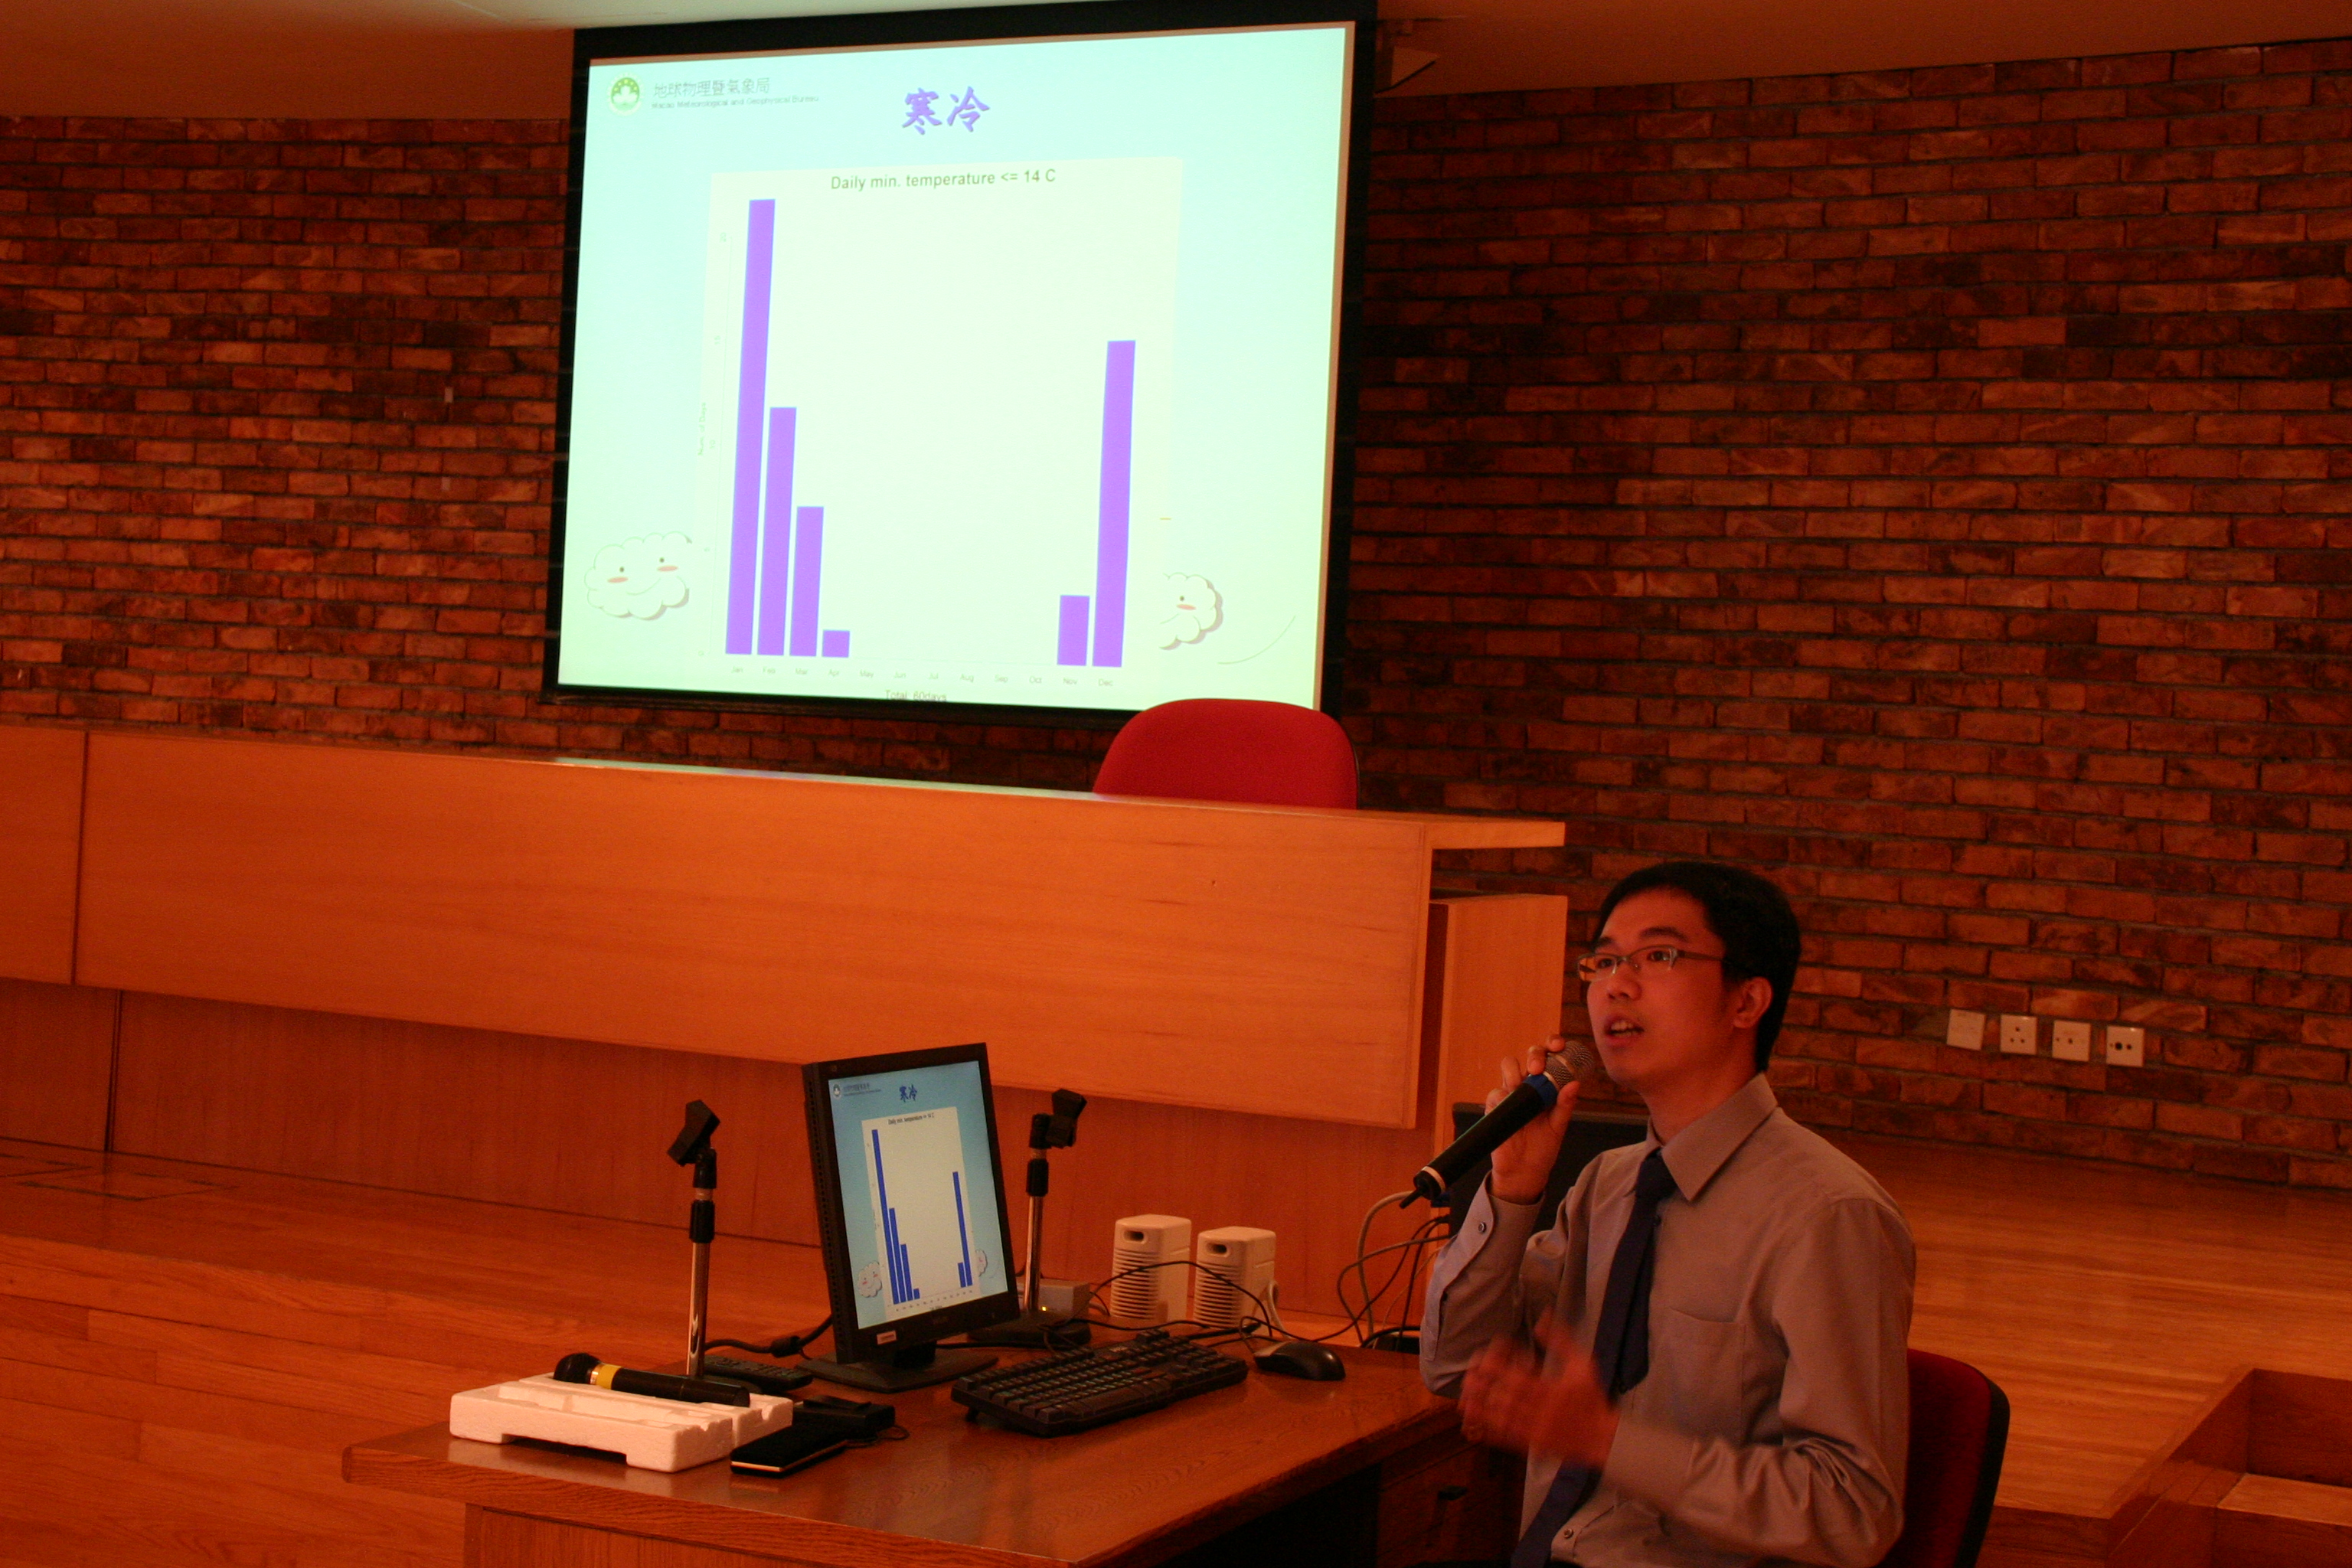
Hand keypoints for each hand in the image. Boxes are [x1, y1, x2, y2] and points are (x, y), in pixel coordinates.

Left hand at [1460, 1319, 1618, 1465]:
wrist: (1600, 1437)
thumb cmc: (1592, 1398)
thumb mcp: (1582, 1363)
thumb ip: (1561, 1339)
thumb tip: (1543, 1315)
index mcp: (1550, 1390)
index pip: (1516, 1376)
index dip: (1498, 1365)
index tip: (1487, 1355)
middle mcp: (1538, 1410)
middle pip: (1504, 1397)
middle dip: (1484, 1384)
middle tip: (1470, 1370)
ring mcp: (1532, 1429)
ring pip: (1500, 1416)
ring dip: (1480, 1403)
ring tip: (1466, 1390)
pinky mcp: (1528, 1443)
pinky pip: (1503, 1435)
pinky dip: (1486, 1425)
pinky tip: (1474, 1416)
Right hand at [1487, 1038, 1577, 1204]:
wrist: (1524, 1170)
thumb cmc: (1544, 1147)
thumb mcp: (1559, 1126)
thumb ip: (1565, 1105)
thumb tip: (1575, 1084)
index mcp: (1549, 1085)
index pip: (1551, 1056)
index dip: (1553, 1044)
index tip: (1558, 1046)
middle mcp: (1530, 1084)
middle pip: (1530, 1054)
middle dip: (1534, 1055)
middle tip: (1537, 1069)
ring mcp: (1511, 1093)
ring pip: (1508, 1066)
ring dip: (1515, 1072)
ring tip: (1520, 1087)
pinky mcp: (1496, 1106)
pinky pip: (1496, 1093)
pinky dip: (1502, 1097)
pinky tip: (1509, 1108)